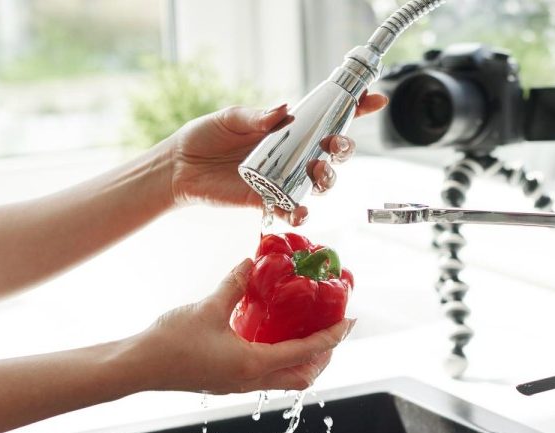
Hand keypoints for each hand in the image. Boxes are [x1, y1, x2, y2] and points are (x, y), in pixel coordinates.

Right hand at [135, 260, 355, 393]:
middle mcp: (251, 380)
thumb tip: (251, 261)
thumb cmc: (169, 341)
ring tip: (311, 335)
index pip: (307, 352)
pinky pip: (268, 376)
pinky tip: (276, 339)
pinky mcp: (229, 383)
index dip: (332, 336)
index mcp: (253, 364)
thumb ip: (234, 284)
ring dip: (305, 361)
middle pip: (304, 376)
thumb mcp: (206, 307)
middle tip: (333, 329)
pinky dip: (283, 361)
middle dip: (325, 356)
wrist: (135, 368)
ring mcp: (240, 385)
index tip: (348, 321)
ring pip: (287, 380)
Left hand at [168, 93, 387, 224]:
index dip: (354, 109)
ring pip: (322, 182)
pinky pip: (294, 210)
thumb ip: (256, 116)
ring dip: (327, 177)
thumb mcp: (229, 118)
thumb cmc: (205, 138)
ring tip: (316, 170)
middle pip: (334, 154)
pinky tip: (300, 210)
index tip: (373, 99)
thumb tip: (283, 110)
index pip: (327, 118)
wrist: (181, 168)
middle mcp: (293, 155)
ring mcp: (285, 179)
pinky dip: (301, 212)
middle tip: (334, 146)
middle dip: (344, 149)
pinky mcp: (270, 201)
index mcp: (288, 129)